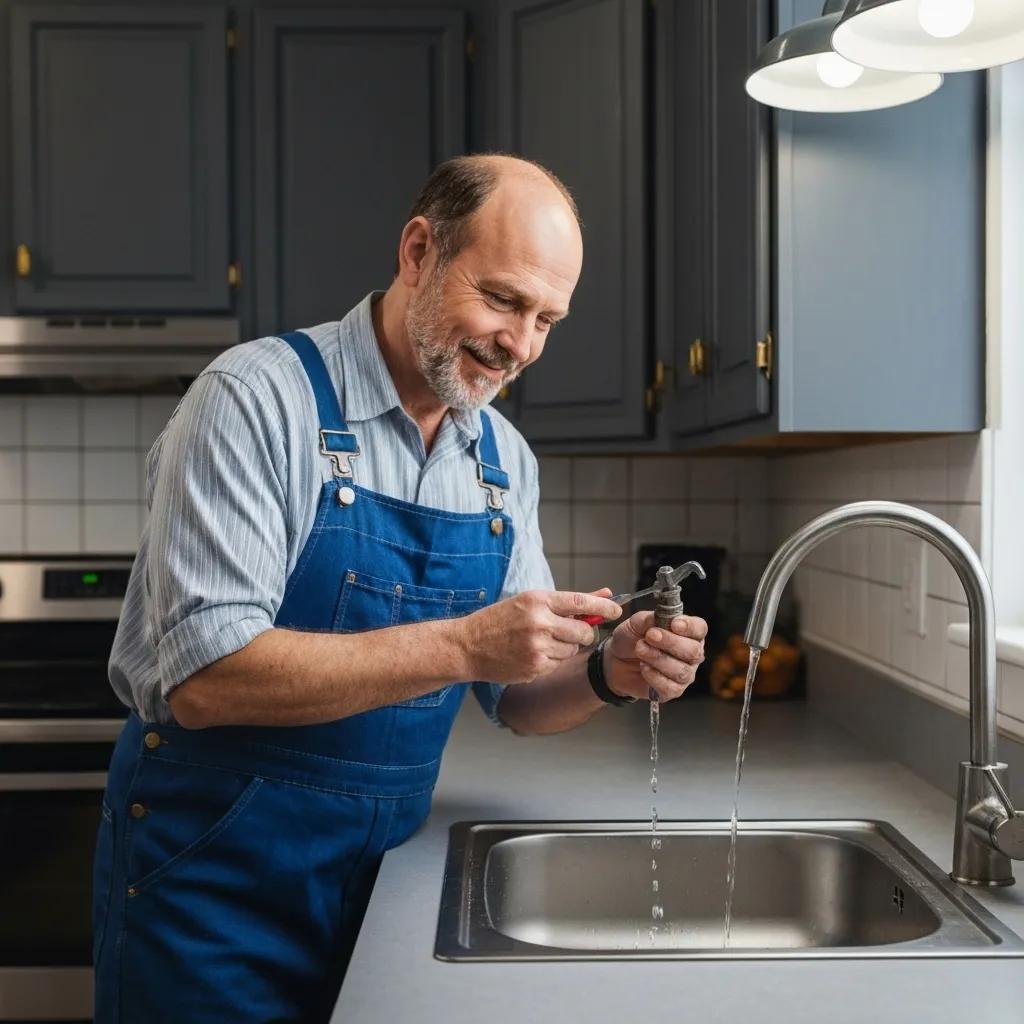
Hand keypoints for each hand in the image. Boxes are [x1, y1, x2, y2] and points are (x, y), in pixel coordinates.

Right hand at [458, 590, 621, 684]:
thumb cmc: (498, 620)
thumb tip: (604, 595)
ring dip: (565, 647)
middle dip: (582, 633)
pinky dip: (552, 660)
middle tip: (567, 631)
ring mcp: (537, 647)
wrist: (468, 646)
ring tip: (541, 641)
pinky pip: (559, 663)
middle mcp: (539, 622)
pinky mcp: (535, 667)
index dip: (603, 608)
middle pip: (583, 632)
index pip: (581, 602)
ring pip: (573, 650)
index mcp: (537, 600)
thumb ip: (568, 601)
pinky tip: (532, 653)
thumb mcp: (529, 601)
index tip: (616, 610)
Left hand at [604, 610, 707, 701]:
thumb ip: (649, 619)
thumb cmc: (631, 639)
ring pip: (682, 670)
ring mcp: (684, 674)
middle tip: (650, 635)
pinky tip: (643, 667)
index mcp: (687, 632)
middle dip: (671, 642)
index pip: (699, 628)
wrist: (615, 661)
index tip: (674, 624)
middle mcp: (691, 654)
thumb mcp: (636, 623)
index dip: (690, 626)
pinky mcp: (673, 690)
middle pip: (694, 651)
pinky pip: (671, 687)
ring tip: (640, 649)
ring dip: (658, 658)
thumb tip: (660, 618)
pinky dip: (654, 676)